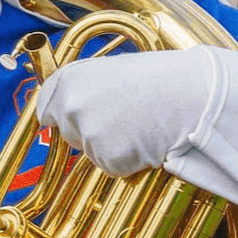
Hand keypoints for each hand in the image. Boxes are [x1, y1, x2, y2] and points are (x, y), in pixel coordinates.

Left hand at [36, 51, 221, 178]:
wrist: (192, 96)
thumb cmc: (159, 79)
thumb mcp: (112, 72)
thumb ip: (84, 89)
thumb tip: (66, 108)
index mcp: (69, 79)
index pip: (45, 108)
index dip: (60, 115)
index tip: (69, 119)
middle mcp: (71, 106)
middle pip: (69, 133)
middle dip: (90, 131)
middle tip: (123, 117)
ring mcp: (88, 134)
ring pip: (91, 151)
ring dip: (112, 145)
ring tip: (140, 124)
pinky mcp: (107, 158)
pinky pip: (111, 166)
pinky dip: (128, 160)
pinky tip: (145, 140)